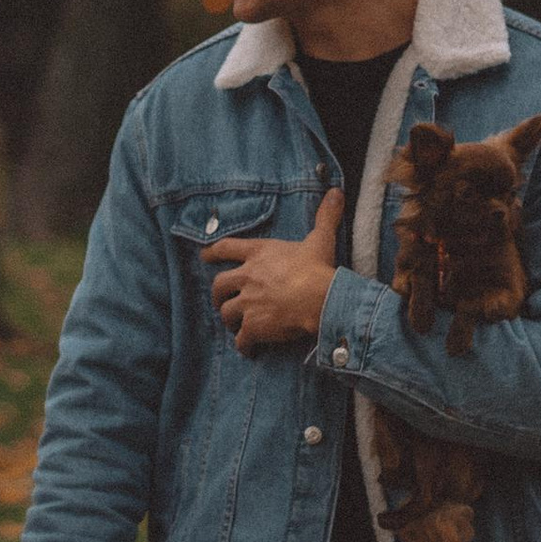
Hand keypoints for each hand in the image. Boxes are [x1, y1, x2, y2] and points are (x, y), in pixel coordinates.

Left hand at [202, 186, 343, 346]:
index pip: (226, 248)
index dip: (212, 253)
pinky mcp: (254, 327)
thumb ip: (325, 216)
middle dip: (218, 294)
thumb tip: (336, 192)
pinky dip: (243, 345)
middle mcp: (248, 277)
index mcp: (259, 254)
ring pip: (227, 313)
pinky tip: (248, 349)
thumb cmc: (318, 268)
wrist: (321, 298)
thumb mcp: (320, 239)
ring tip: (236, 326)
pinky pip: (241, 339)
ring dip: (230, 320)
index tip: (204, 256)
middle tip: (221, 300)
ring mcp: (248, 303)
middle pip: (219, 286)